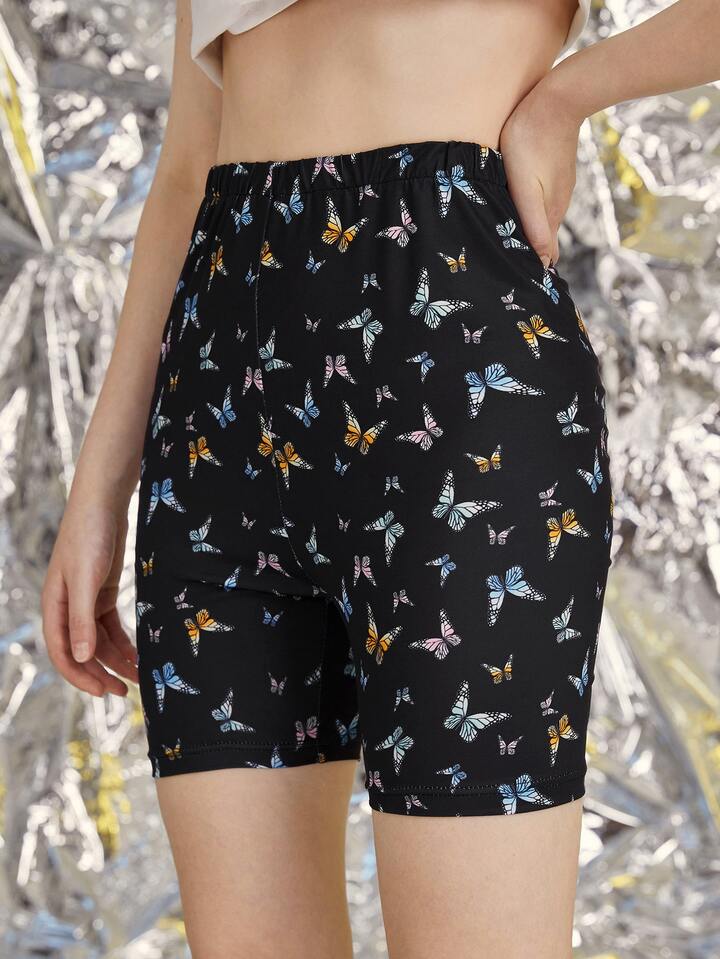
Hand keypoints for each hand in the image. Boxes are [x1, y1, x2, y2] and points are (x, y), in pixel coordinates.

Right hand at [41, 497, 137, 696]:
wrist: (104, 501)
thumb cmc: (90, 535)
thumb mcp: (87, 579)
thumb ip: (83, 619)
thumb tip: (83, 658)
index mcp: (55, 605)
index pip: (62, 651)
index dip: (80, 676)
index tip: (103, 692)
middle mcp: (68, 606)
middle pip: (82, 650)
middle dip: (101, 673)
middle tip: (125, 693)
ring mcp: (86, 599)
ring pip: (99, 640)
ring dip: (116, 660)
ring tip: (139, 678)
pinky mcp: (103, 591)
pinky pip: (111, 625)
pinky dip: (124, 641)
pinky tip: (138, 654)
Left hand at [499, 78, 581, 267]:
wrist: (558, 97)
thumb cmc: (531, 141)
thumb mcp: (526, 188)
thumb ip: (533, 224)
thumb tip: (543, 262)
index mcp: (551, 213)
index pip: (546, 254)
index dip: (532, 269)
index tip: (516, 283)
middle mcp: (558, 203)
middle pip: (544, 239)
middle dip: (529, 255)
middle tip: (505, 271)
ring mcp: (558, 186)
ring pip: (542, 218)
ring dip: (529, 234)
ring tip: (508, 248)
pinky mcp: (554, 170)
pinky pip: (542, 199)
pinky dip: (531, 213)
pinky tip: (518, 213)